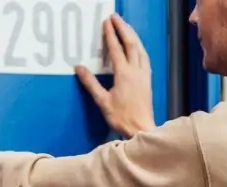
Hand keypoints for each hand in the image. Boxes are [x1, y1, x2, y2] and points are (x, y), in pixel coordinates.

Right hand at [76, 15, 155, 138]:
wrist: (142, 128)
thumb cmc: (121, 117)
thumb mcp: (102, 101)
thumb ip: (91, 83)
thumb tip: (79, 67)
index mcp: (124, 74)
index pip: (116, 49)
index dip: (111, 35)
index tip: (106, 22)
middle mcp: (136, 70)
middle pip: (131, 44)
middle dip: (123, 28)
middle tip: (116, 17)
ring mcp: (144, 74)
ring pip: (140, 49)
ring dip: (133, 35)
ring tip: (126, 26)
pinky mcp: (148, 79)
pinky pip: (144, 57)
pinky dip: (139, 47)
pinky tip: (137, 46)